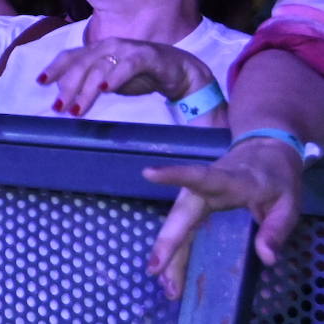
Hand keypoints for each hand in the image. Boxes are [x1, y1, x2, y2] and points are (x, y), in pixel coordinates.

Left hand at [37, 37, 218, 117]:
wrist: (178, 70)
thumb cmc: (139, 75)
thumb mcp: (109, 80)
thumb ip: (89, 84)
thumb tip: (65, 99)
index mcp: (97, 50)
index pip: (70, 56)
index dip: (55, 68)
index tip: (40, 82)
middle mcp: (108, 46)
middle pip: (81, 64)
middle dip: (67, 87)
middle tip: (58, 108)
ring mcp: (126, 49)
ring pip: (100, 67)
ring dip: (86, 89)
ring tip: (77, 108)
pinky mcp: (146, 56)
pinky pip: (128, 66)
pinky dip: (115, 76)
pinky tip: (105, 89)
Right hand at [143, 137, 302, 299]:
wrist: (263, 153)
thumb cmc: (275, 178)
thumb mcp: (288, 203)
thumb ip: (276, 228)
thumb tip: (266, 258)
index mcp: (230, 180)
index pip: (201, 176)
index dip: (175, 175)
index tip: (148, 173)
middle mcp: (205, 188)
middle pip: (182, 212)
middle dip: (168, 240)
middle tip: (155, 269)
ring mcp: (197, 196)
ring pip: (178, 224)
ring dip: (169, 252)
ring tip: (166, 283)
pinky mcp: (196, 206)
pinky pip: (183, 229)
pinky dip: (175, 251)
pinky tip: (170, 272)